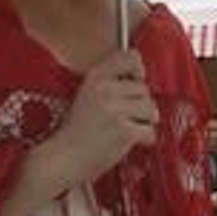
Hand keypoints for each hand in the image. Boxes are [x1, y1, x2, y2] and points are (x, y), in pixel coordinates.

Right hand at [48, 50, 157, 182]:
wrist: (64, 158)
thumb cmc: (77, 131)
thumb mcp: (87, 95)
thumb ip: (111, 84)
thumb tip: (140, 79)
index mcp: (96, 77)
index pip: (131, 57)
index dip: (138, 70)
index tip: (136, 80)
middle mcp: (105, 89)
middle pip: (145, 88)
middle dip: (140, 105)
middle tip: (123, 118)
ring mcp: (115, 110)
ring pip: (151, 109)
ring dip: (145, 122)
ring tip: (126, 128)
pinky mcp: (124, 131)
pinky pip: (149, 131)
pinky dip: (144, 139)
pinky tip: (127, 142)